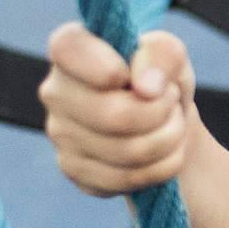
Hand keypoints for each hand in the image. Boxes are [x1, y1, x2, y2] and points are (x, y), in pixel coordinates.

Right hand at [40, 23, 199, 196]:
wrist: (165, 121)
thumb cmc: (162, 78)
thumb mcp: (171, 54)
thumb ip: (162, 54)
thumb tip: (145, 87)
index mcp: (71, 49)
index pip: (68, 48)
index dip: (106, 67)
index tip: (129, 75)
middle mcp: (55, 91)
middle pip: (114, 115)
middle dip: (162, 112)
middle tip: (172, 102)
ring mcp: (60, 135)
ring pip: (127, 151)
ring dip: (169, 139)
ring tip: (173, 124)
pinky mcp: (75, 170)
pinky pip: (126, 179)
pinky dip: (163, 166)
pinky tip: (165, 150)